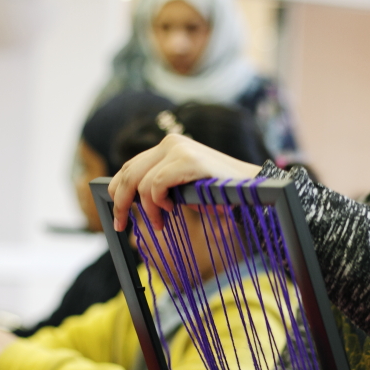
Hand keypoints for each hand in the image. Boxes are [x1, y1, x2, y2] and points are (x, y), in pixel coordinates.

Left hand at [108, 134, 262, 231]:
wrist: (252, 188)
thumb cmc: (219, 192)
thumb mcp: (183, 190)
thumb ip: (160, 189)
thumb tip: (129, 203)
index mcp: (168, 147)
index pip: (130, 166)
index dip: (117, 190)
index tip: (118, 215)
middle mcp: (171, 143)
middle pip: (128, 173)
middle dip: (121, 202)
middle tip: (122, 226)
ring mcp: (179, 149)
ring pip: (141, 182)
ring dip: (148, 209)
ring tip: (160, 222)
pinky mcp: (188, 160)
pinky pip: (156, 185)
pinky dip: (159, 202)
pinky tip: (171, 210)